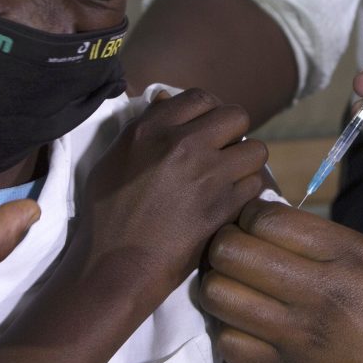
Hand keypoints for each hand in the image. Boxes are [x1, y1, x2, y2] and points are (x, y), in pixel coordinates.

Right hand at [69, 89, 268, 311]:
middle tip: (223, 153)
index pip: (201, 97)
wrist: (116, 266)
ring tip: (231, 178)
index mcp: (152, 129)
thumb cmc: (107, 215)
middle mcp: (183, 144)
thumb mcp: (113, 159)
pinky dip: (246, 192)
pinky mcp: (224, 205)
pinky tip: (229, 202)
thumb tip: (167, 98)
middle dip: (234, 133)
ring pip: (256, 150)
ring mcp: (207, 174)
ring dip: (246, 163)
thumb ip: (144, 126)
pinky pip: (256, 184)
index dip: (210, 112)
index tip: (207, 130)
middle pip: (236, 116)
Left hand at [201, 202, 362, 362]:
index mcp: (345, 254)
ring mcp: (296, 334)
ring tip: (231, 291)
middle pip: (232, 252)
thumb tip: (272, 226)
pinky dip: (228, 333)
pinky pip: (229, 343)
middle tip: (231, 256)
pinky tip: (242, 329)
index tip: (251, 226)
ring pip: (219, 295)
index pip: (266, 218)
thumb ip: (326, 243)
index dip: (248, 217)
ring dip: (218, 289)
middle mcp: (316, 289)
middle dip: (223, 247)